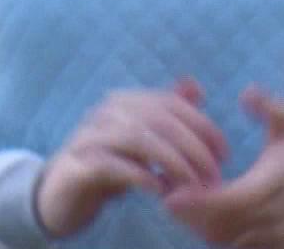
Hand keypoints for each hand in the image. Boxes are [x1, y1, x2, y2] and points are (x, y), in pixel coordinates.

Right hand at [35, 77, 229, 238]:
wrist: (59, 196)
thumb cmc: (107, 166)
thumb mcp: (141, 140)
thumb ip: (165, 114)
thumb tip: (194, 86)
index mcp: (124, 101)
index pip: (171, 103)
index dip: (202, 126)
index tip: (224, 154)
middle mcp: (105, 112)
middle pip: (158, 119)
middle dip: (193, 148)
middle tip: (213, 176)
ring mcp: (88, 137)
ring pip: (139, 139)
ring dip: (173, 162)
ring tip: (192, 185)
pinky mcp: (77, 166)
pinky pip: (113, 165)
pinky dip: (141, 175)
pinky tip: (160, 190)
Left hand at [161, 86, 283, 248]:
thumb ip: (269, 106)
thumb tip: (247, 94)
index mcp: (271, 185)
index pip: (228, 202)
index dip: (197, 202)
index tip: (171, 193)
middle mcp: (271, 216)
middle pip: (220, 228)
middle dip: (190, 215)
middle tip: (166, 194)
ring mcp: (273, 234)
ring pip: (226, 241)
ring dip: (200, 227)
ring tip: (180, 203)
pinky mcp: (274, 243)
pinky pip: (238, 247)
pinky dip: (217, 236)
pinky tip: (202, 217)